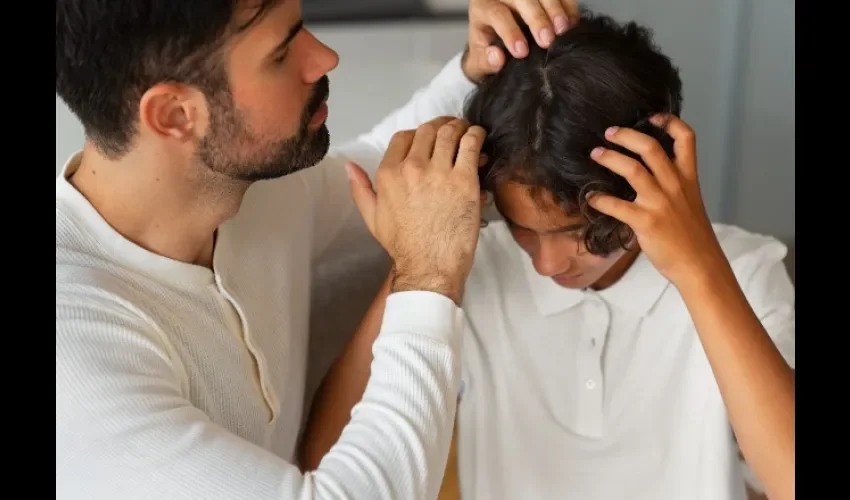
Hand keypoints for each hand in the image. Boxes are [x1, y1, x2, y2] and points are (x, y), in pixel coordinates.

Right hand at [346, 117, 486, 304]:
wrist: (428, 267)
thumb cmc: (404, 246)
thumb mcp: (372, 218)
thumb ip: (360, 189)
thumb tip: (349, 167)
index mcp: (388, 174)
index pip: (404, 136)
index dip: (420, 133)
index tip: (430, 138)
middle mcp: (412, 168)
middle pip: (428, 130)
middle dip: (442, 125)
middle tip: (453, 129)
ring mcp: (439, 172)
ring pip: (450, 132)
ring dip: (461, 127)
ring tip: (468, 131)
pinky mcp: (464, 180)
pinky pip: (471, 145)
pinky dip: (476, 136)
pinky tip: (479, 138)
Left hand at [463, 0, 579, 81]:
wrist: (498, 39)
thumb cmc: (488, 51)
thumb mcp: (480, 60)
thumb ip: (485, 61)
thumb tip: (497, 57)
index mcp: (483, 8)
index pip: (496, 14)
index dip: (510, 32)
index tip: (522, 52)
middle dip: (536, 18)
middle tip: (547, 40)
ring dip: (555, 9)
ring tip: (563, 29)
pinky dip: (568, 5)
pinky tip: (572, 22)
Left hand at [586, 114, 728, 287]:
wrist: (699, 265)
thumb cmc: (691, 236)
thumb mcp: (689, 202)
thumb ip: (673, 185)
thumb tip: (648, 174)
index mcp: (687, 178)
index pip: (687, 138)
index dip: (670, 122)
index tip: (652, 116)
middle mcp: (674, 186)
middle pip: (651, 147)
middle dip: (627, 135)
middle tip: (609, 133)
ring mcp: (660, 203)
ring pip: (633, 169)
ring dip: (610, 158)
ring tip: (595, 154)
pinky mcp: (646, 222)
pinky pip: (617, 206)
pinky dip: (599, 200)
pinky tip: (590, 198)